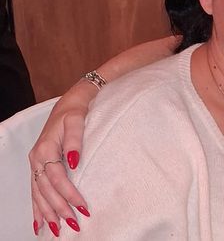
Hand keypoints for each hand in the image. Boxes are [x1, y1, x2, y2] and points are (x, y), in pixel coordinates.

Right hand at [28, 81, 93, 235]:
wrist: (71, 101)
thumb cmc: (75, 110)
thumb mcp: (76, 120)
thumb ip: (74, 141)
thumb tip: (74, 162)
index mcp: (44, 149)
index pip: (57, 178)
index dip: (69, 194)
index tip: (82, 207)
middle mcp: (36, 159)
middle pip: (46, 190)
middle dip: (59, 209)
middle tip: (74, 224)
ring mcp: (36, 163)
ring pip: (38, 194)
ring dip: (48, 213)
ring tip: (57, 230)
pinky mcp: (39, 165)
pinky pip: (35, 190)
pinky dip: (37, 208)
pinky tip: (39, 223)